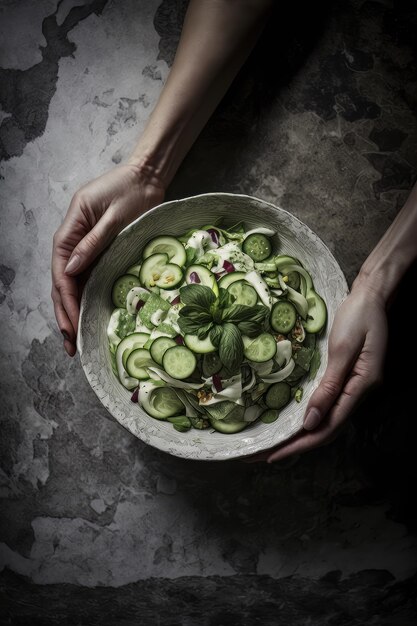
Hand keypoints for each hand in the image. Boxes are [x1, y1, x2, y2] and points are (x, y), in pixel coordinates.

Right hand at [51, 163, 164, 355]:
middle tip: (69, 343)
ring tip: (74, 339)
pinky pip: (87, 278)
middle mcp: (73, 238)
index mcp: (71, 227)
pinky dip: (85, 298)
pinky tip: (87, 316)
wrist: (147, 176)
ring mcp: (85, 246)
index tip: (73, 322)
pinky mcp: (99, 250)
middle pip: (62, 281)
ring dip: (72, 310)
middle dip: (64, 313)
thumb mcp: (115, 216)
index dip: (65, 298)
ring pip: (72, 284)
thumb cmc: (133, 189)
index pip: (61, 269)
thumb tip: (72, 270)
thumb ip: (93, 242)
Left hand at [249, 282, 387, 462]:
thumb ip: (329, 386)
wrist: (372, 297)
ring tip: (274, 444)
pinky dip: (310, 418)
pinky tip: (295, 422)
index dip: (301, 444)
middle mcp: (360, 393)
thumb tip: (311, 421)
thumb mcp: (342, 349)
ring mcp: (356, 387)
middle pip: (327, 430)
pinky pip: (329, 406)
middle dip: (296, 446)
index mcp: (362, 387)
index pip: (328, 427)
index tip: (274, 454)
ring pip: (328, 421)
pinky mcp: (349, 379)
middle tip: (263, 455)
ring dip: (302, 435)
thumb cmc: (359, 317)